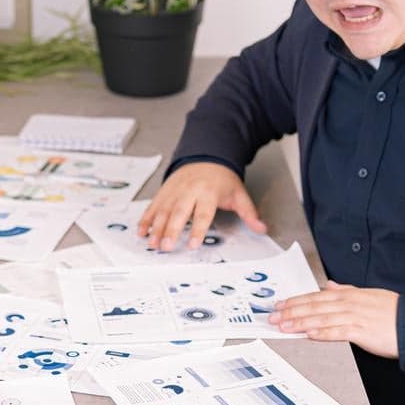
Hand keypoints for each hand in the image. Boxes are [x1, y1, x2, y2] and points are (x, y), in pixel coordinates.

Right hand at [137, 161, 266, 250]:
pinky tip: (141, 232)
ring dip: (156, 228)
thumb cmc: (222, 179)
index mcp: (208, 192)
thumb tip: (263, 229)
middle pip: (178, 213)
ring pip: (163, 211)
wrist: (206, 156)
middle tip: (166, 247)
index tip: (192, 244)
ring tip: (153, 244)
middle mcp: (189, 191)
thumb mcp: (239, 194)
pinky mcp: (164, 192)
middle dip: (171, 231)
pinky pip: (153, 206)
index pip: (202, 213)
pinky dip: (146, 219)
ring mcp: (174, 191)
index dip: (197, 229)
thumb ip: (249, 214)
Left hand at [268, 281, 399, 357]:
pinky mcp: (362, 331)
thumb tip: (330, 285)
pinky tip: (308, 334)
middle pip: (314, 306)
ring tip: (283, 326)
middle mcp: (349, 303)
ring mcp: (355, 317)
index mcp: (350, 295)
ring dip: (299, 322)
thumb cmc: (393, 312)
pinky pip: (337, 332)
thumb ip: (347, 290)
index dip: (296, 300)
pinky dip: (321, 332)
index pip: (317, 297)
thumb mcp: (368, 295)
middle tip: (272, 316)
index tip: (280, 304)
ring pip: (321, 318)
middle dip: (291, 311)